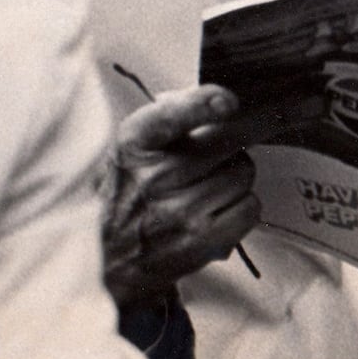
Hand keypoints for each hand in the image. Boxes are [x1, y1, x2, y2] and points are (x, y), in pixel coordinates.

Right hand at [102, 85, 260, 307]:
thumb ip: (173, 113)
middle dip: (229, 144)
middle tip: (213, 158)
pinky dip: (242, 207)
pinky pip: (250, 207)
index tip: (227, 103)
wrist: (108, 257)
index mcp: (134, 144)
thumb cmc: (129, 193)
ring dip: (235, 178)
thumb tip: (221, 101)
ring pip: (244, 173)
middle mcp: (154, 176)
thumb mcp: (134, 146)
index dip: (205, 103)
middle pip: (228, 140)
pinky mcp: (201, 240)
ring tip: (209, 189)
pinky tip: (217, 211)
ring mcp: (178, 211)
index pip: (173, 115)